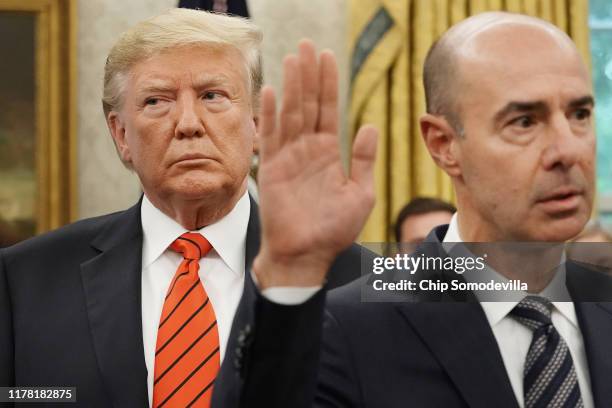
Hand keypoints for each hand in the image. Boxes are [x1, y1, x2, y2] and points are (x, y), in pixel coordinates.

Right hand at [253, 39, 377, 288]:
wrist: (307, 255)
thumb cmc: (334, 229)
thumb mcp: (360, 193)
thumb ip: (364, 160)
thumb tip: (370, 126)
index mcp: (329, 153)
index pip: (329, 110)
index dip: (328, 84)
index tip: (327, 57)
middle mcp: (308, 150)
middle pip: (308, 105)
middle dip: (308, 75)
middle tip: (307, 45)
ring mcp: (288, 158)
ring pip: (290, 114)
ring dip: (291, 86)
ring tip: (293, 58)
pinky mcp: (271, 170)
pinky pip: (270, 138)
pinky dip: (270, 115)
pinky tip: (271, 91)